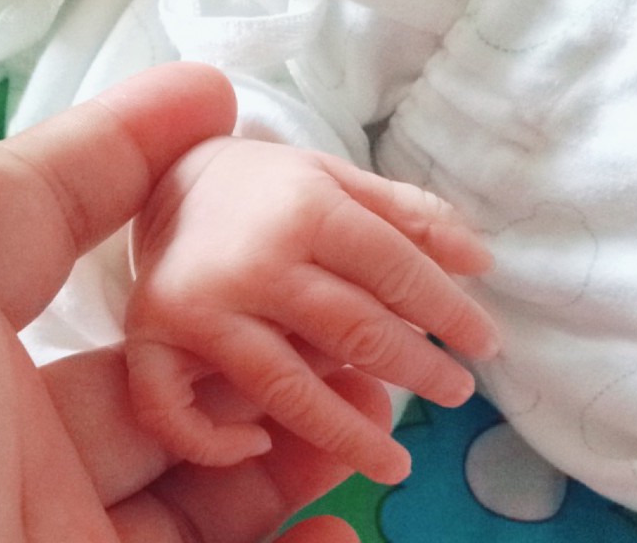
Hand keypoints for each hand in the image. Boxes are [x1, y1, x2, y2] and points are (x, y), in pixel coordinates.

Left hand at [0, 1, 368, 541]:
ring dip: (293, 439)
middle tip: (353, 300)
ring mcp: (39, 522)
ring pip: (194, 472)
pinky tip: (341, 532)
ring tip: (376, 414)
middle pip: (157, 352)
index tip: (220, 106)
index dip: (134, 153)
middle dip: (257, 321)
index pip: (51, 214)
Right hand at [127, 133, 499, 484]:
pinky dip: (212, 441)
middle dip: (420, 369)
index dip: (451, 312)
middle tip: (456, 391)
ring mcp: (199, 303)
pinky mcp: (151, 333)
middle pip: (355, 330)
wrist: (174, 177)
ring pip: (286, 388)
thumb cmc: (269, 186)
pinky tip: (257, 448)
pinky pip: (173, 409)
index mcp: (308, 209)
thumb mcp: (341, 180)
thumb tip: (480, 262)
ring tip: (396, 460)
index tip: (484, 343)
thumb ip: (411, 216)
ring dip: (349, 434)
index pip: (397, 270)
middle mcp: (255, 260)